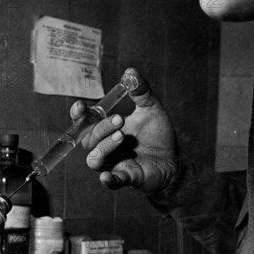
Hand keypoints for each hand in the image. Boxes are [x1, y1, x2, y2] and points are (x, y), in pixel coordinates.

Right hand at [73, 68, 177, 192]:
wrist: (174, 159)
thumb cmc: (157, 135)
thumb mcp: (151, 108)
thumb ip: (141, 91)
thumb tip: (130, 72)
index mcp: (105, 130)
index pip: (84, 123)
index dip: (79, 116)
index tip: (81, 106)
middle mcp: (104, 147)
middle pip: (89, 139)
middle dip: (102, 128)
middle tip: (121, 119)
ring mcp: (113, 163)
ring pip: (94, 159)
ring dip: (104, 147)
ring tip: (121, 137)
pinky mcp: (125, 177)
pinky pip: (112, 181)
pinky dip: (108, 179)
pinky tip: (107, 177)